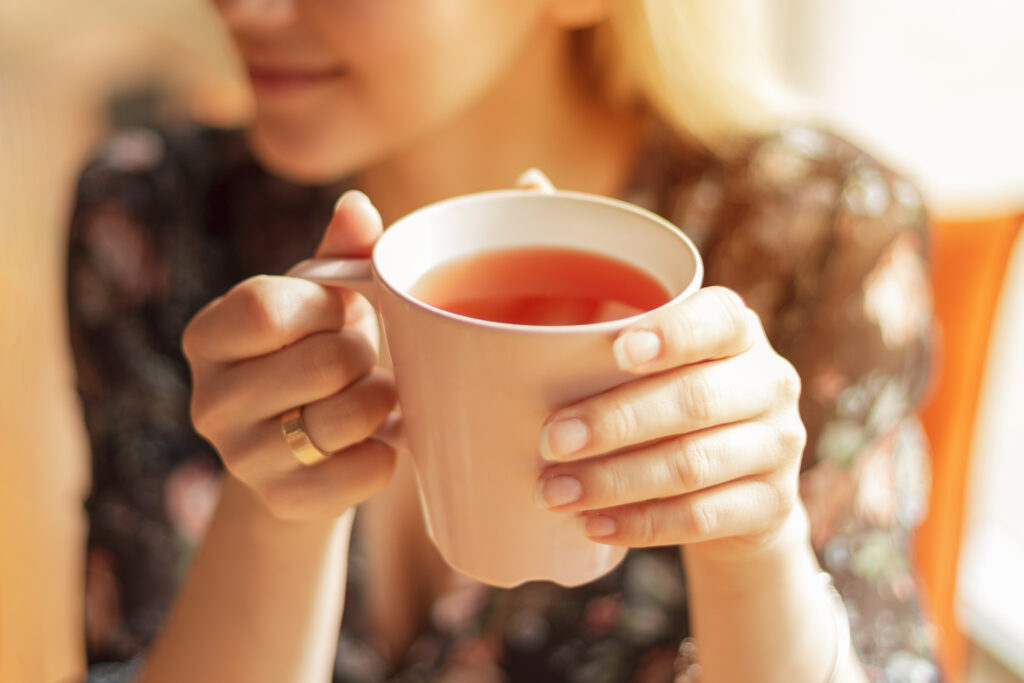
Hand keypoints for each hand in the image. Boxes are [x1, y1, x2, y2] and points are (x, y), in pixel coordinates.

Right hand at [183, 191, 397, 519]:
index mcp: (208, 337)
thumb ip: (339, 255)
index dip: (323, 307)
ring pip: (346, 417)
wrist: (304, 452)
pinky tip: (374, 441)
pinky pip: (362, 471)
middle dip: (362, 355)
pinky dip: (386, 452)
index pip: (266, 309)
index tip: (337, 313)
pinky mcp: (283, 502)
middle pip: (323, 363)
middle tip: (359, 361)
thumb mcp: (318, 302)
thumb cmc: (314, 355)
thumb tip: (358, 207)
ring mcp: (241, 459)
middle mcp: (209, 401)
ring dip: (380, 401)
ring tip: (373, 396)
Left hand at [534, 287, 806, 558]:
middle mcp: (769, 383)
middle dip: (615, 422)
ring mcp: (776, 447)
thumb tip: (504, 370)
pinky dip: (639, 524)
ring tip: (554, 492)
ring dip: (614, 481)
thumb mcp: (661, 373)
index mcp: (738, 334)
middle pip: (693, 400)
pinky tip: (592, 525)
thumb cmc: (672, 411)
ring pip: (691, 464)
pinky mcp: (771, 506)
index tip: (620, 351)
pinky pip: (700, 518)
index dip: (673, 334)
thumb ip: (612, 361)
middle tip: (551, 441)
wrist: (741, 490)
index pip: (717, 320)